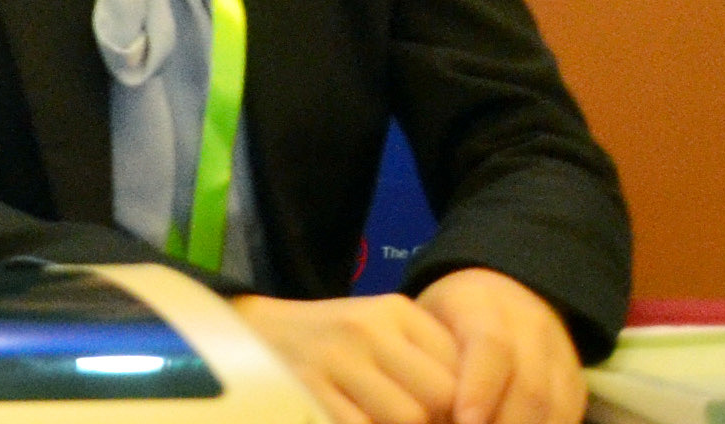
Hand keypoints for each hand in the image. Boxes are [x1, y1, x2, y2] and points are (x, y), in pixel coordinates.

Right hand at [236, 296, 478, 423]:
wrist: (251, 334)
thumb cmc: (333, 345)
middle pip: (441, 396)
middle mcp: (367, 328)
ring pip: (409, 417)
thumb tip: (474, 414)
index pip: (463, 368)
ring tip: (380, 417)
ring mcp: (333, 358)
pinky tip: (353, 417)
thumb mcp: (384, 336)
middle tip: (419, 420)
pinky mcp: (307, 388)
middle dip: (438, 421)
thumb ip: (431, 366)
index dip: (467, 407)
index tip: (449, 416)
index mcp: (396, 312)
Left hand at [413, 273, 584, 423]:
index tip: (465, 421)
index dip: (480, 389)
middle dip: (504, 423)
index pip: (491, 346)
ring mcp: (559, 352)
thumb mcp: (423, 323)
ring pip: (555, 405)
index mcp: (481, 303)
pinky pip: (568, 414)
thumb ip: (423, 360)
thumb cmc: (444, 318)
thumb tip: (422, 409)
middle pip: (530, 385)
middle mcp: (529, 324)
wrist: (499, 295)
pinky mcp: (576, 380)